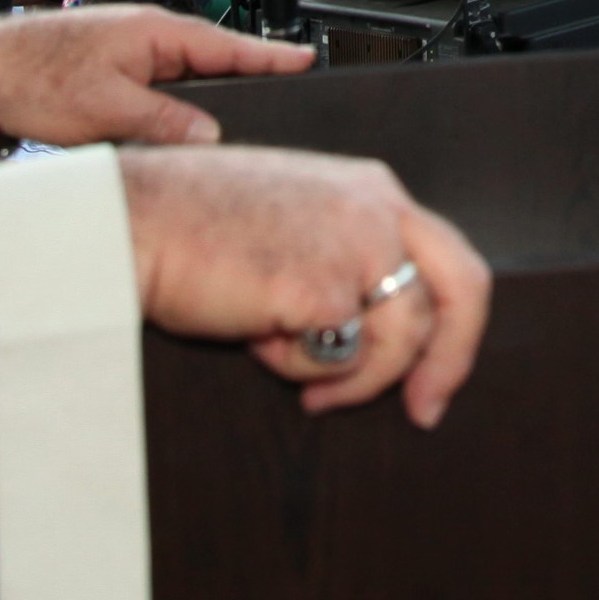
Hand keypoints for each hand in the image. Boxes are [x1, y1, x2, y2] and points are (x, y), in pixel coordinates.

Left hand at [0, 6, 310, 151]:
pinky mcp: (113, 76)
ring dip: (207, 99)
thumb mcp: (106, 108)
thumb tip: (210, 138)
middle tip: (286, 99)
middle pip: (213, 62)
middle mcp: (147, 38)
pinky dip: (178, 107)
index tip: (306, 60)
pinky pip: (162, 91)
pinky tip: (184, 132)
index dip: (269, 57)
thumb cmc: (33, 77)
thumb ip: (163, 122)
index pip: (228, 46)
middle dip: (247, 81)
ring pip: (187, 80)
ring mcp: (131, 55)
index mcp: (155, 32)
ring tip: (243, 121)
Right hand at [119, 143, 488, 423]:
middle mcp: (378, 209)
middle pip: (462, 291)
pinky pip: (344, 358)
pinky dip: (302, 367)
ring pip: (400, 341)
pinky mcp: (327, 287)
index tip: (432, 376)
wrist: (136, 221)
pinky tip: (258, 338)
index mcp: (372, 189)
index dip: (451, 324)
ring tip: (287, 363)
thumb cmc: (193, 225)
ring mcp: (359, 245)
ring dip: (349, 376)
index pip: (449, 257)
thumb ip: (345, 252)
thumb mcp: (294, 221)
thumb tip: (373, 327)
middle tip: (423, 410)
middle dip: (449, 362)